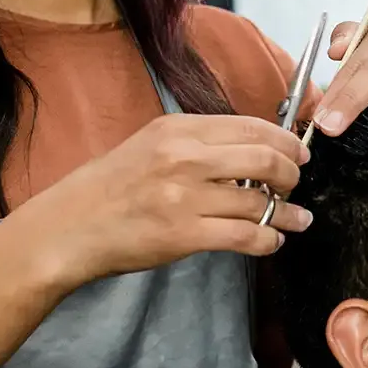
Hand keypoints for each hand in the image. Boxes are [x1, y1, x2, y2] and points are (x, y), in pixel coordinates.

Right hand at [25, 115, 311, 286]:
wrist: (69, 228)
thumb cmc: (109, 188)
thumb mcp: (150, 145)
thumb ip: (196, 143)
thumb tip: (250, 149)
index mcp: (177, 129)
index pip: (251, 126)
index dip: (285, 141)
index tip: (298, 154)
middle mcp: (184, 157)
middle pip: (264, 158)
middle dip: (292, 174)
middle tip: (296, 185)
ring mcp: (185, 197)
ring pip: (259, 201)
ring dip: (287, 213)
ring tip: (296, 219)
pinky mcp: (184, 235)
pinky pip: (245, 236)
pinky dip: (268, 240)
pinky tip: (272, 241)